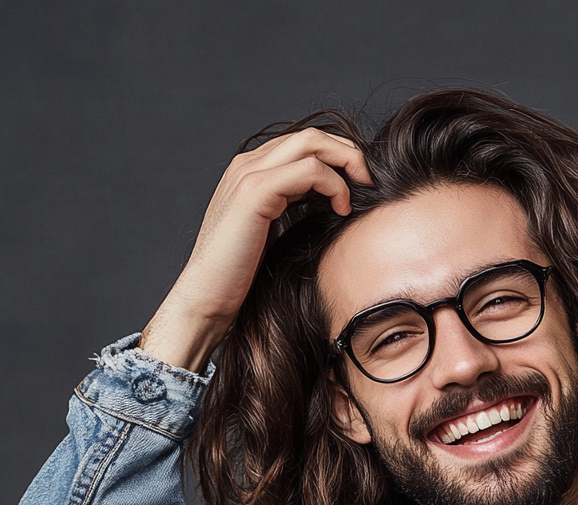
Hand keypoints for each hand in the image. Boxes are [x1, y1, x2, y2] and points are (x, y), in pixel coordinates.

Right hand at [140, 128, 372, 371]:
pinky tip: (341, 210)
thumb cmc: (240, 275)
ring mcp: (249, 174)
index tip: (362, 185)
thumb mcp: (273, 231)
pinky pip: (308, 170)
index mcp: (252, 171)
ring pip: (311, 143)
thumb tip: (333, 204)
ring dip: (346, 163)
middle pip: (311, 135)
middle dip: (349, 153)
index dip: (338, 157)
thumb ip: (293, 208)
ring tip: (361, 192)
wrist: (207, 296)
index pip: (303, 144)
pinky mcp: (254, 192)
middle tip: (370, 182)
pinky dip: (333, 184)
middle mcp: (248, 164)